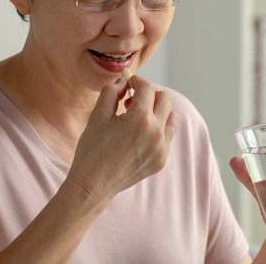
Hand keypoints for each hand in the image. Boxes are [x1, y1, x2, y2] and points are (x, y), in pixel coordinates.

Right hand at [68, 74, 178, 201]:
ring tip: (138, 117)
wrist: (94, 184)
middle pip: (165, 99)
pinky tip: (137, 137)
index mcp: (140, 118)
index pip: (147, 88)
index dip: (137, 80)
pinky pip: (167, 136)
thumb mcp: (98, 115)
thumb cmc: (93, 149)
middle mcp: (156, 132)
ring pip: (172, 117)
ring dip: (158, 111)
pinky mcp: (161, 160)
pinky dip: (157, 130)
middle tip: (131, 100)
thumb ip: (112, 92)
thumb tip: (124, 82)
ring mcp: (161, 148)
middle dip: (149, 94)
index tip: (129, 82)